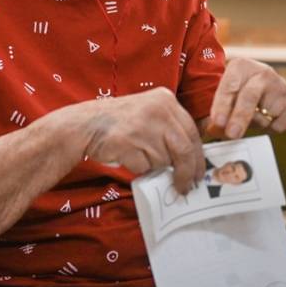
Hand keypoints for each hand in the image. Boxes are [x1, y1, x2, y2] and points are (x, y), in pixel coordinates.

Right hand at [77, 87, 204, 193]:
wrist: (85, 124)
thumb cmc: (120, 122)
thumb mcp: (150, 112)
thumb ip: (171, 128)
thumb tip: (193, 160)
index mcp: (166, 99)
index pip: (192, 133)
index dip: (198, 159)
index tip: (199, 174)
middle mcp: (158, 109)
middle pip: (184, 150)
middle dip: (185, 173)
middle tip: (184, 187)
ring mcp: (143, 125)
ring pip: (163, 160)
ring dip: (152, 164)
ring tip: (137, 151)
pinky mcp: (128, 142)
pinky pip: (144, 167)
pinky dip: (137, 167)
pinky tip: (127, 154)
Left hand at [207, 57, 285, 138]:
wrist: (261, 88)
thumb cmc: (237, 93)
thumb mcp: (223, 96)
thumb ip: (217, 113)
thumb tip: (214, 130)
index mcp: (241, 66)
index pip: (229, 87)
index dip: (222, 106)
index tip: (218, 123)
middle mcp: (264, 72)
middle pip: (250, 97)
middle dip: (240, 117)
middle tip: (231, 134)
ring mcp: (281, 85)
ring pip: (265, 115)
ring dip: (254, 125)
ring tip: (250, 118)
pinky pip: (280, 124)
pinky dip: (270, 128)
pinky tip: (266, 118)